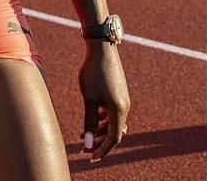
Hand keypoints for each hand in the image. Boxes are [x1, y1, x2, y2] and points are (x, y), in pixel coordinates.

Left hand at [79, 42, 129, 161]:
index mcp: (119, 109)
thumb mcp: (88, 99)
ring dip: (99, 130)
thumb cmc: (94, 72)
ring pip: (113, 122)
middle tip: (83, 148)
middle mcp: (124, 105)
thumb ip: (88, 122)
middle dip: (99, 142)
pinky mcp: (119, 92)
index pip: (114, 138)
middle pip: (114, 132)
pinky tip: (91, 117)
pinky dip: (102, 119)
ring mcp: (123, 98)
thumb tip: (87, 144)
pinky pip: (113, 112)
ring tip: (82, 135)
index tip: (90, 157)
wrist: (102, 48)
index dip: (103, 150)